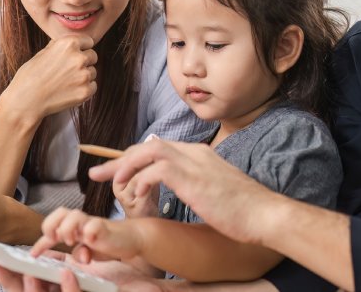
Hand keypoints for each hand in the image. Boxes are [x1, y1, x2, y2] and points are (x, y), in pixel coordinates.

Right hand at [0, 258, 170, 291]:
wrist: (151, 290)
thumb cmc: (119, 282)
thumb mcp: (86, 271)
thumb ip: (62, 264)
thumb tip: (40, 250)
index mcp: (57, 291)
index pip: (25, 286)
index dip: (6, 274)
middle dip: (10, 281)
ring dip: (35, 288)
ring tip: (31, 269)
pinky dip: (69, 289)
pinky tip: (68, 271)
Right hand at [6, 34, 97, 119]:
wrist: (25, 101)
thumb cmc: (29, 77)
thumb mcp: (41, 53)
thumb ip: (58, 46)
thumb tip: (69, 43)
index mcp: (68, 44)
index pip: (88, 41)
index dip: (82, 48)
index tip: (76, 54)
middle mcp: (79, 57)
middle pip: (93, 56)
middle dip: (84, 62)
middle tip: (69, 71)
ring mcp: (84, 75)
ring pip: (92, 72)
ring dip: (84, 76)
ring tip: (66, 82)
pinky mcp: (85, 91)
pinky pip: (93, 86)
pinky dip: (85, 89)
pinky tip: (70, 91)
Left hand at [32, 208, 143, 263]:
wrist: (132, 237)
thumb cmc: (108, 242)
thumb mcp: (88, 250)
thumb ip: (78, 252)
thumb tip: (70, 255)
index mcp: (74, 228)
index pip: (53, 229)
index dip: (41, 242)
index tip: (33, 254)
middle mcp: (81, 223)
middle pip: (60, 212)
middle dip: (51, 225)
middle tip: (55, 238)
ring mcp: (93, 223)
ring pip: (74, 215)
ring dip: (68, 228)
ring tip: (72, 240)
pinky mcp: (105, 227)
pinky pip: (94, 225)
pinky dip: (89, 232)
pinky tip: (90, 241)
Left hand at [89, 140, 283, 246]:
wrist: (263, 214)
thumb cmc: (241, 209)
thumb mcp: (213, 191)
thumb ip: (196, 183)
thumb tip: (182, 188)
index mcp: (198, 154)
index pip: (157, 148)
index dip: (132, 159)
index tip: (114, 172)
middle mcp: (194, 152)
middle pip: (147, 146)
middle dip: (119, 160)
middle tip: (97, 174)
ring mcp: (194, 162)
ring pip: (149, 151)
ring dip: (127, 166)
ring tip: (113, 183)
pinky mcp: (192, 177)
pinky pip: (157, 170)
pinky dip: (142, 180)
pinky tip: (137, 195)